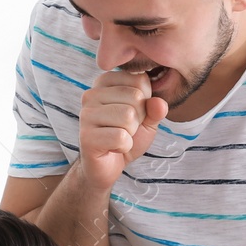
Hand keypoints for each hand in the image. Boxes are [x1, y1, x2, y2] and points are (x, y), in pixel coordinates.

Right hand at [78, 69, 168, 189]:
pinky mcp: (86, 136)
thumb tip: (159, 103)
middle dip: (138, 119)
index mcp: (105, 82)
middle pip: (135, 97)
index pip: (140, 80)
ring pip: (128, 117)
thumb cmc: (126, 137)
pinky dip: (124, 147)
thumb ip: (155, 109)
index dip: (145, 102)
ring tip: (118, 137)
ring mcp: (86, 114)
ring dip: (131, 133)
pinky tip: (113, 148)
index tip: (131, 113)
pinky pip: (121, 137)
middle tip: (124, 129)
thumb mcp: (147, 120)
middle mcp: (91, 94)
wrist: (108, 165)